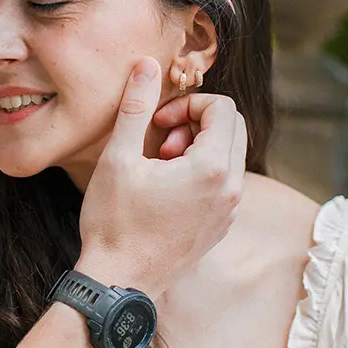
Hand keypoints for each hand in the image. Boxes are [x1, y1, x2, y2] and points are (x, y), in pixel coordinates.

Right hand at [79, 57, 246, 295]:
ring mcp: (228, 212)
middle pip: (233, 128)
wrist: (118, 283)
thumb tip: (146, 64)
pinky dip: (201, 174)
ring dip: (199, 147)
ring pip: (229, 156)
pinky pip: (223, 184)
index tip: (157, 121)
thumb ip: (137, 106)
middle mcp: (231, 190)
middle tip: (160, 139)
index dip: (188, 103)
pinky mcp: (220, 228)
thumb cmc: (114, 222)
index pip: (223, 108)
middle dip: (198, 122)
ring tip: (160, 164)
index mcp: (212, 169)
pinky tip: (165, 189)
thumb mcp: (118, 157)